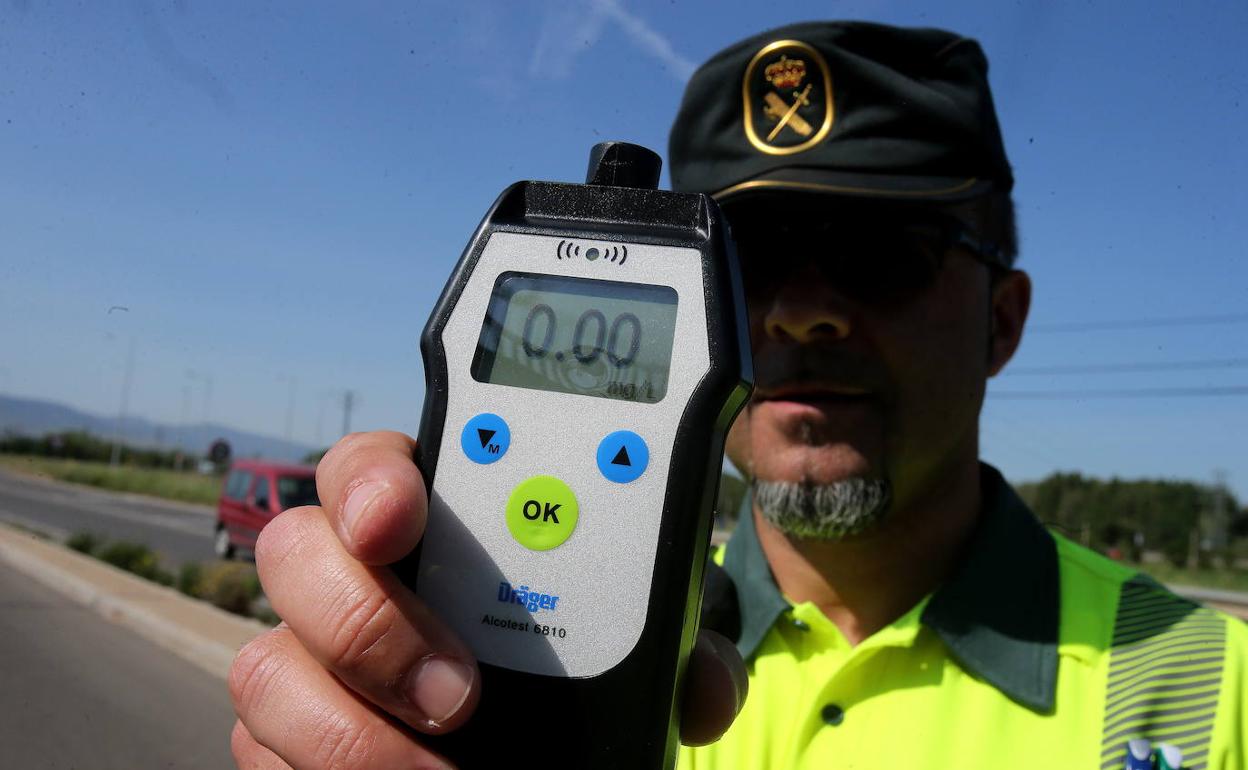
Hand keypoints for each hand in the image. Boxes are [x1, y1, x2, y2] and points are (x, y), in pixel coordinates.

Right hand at [229, 431, 747, 768]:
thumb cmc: (571, 664)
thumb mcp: (634, 639)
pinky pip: (258, 749)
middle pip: (293, 552)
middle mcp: (354, 577)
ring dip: (348, 730)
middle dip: (364, 621)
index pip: (367, 463)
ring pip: (264, 665)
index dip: (370, 478)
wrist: (523, 746)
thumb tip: (701, 684)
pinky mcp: (285, 733)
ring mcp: (310, 657)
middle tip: (457, 691)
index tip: (400, 520)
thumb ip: (667, 636)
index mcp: (436, 523)